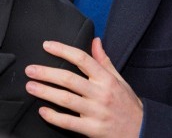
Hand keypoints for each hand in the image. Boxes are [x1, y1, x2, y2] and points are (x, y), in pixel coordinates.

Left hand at [25, 38, 143, 137]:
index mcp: (107, 79)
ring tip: (31, 87)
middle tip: (30, 70)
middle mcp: (101, 93)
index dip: (63, 50)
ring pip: (66, 100)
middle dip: (47, 73)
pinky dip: (54, 116)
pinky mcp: (92, 129)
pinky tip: (42, 111)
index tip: (47, 45)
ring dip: (45, 92)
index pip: (83, 59)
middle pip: (69, 79)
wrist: (141, 129)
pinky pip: (69, 122)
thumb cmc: (127, 103)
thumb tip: (95, 41)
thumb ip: (104, 61)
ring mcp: (96, 112)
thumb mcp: (119, 79)